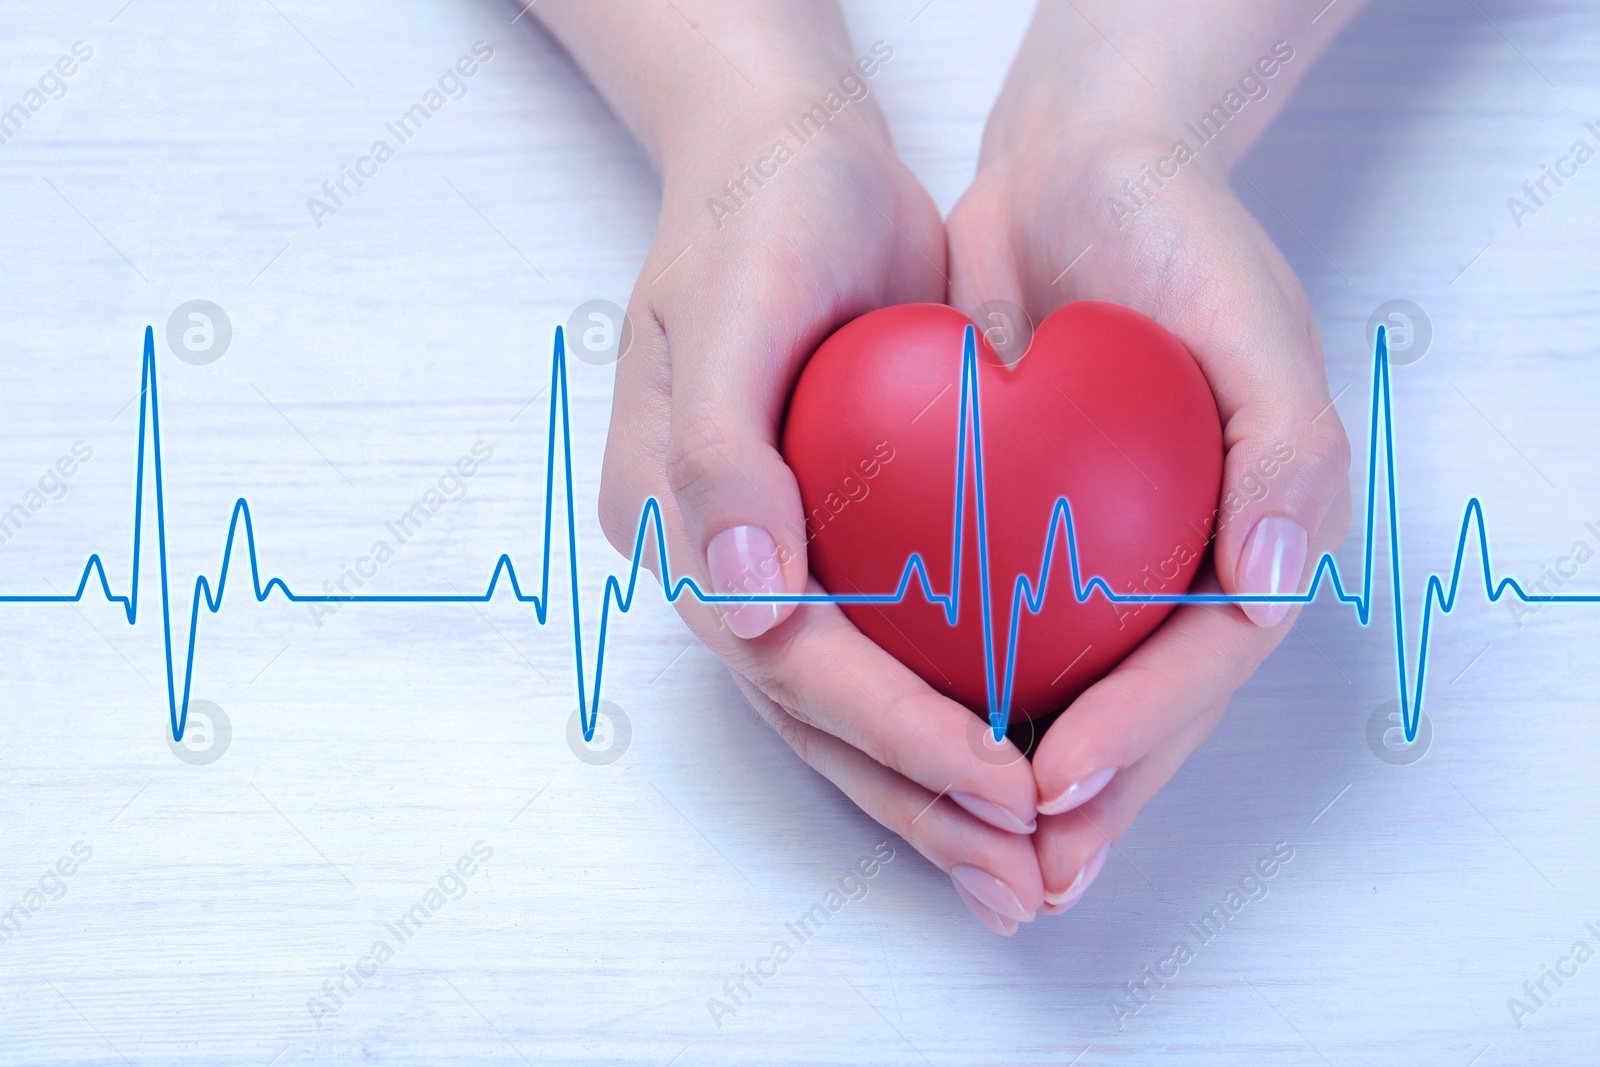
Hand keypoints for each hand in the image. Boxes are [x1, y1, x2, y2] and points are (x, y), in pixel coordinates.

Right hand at [536, 1, 1047, 933]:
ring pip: (849, 713)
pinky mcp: (832, 546)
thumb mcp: (736, 299)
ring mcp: (770, 560)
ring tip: (1025, 869)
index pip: (785, 661)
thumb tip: (742, 600)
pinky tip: (1017, 767)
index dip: (894, 731)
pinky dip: (949, 723)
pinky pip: (889, 656)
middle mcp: (718, 560)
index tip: (1004, 781)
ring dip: (934, 798)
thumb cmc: (762, 212)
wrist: (790, 156)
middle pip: (815, 718)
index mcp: (673, 518)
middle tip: (1025, 881)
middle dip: (920, 806)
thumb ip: (722, 448)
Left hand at [946, 7, 1355, 914]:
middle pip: (1129, 717)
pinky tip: (897, 742)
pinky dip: (944, 695)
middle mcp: (1166, 572)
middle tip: (1016, 881)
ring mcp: (1087, 564)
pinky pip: (979, 635)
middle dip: (1075, 807)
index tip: (1055, 786)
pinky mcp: (1008, 538)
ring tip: (963, 857)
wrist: (1074, 176)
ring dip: (1008, 784)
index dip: (1135, 740)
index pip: (1194, 670)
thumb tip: (1268, 579)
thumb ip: (1286, 448)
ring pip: (1050, 700)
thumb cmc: (1179, 239)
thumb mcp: (1255, 320)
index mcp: (1243, 545)